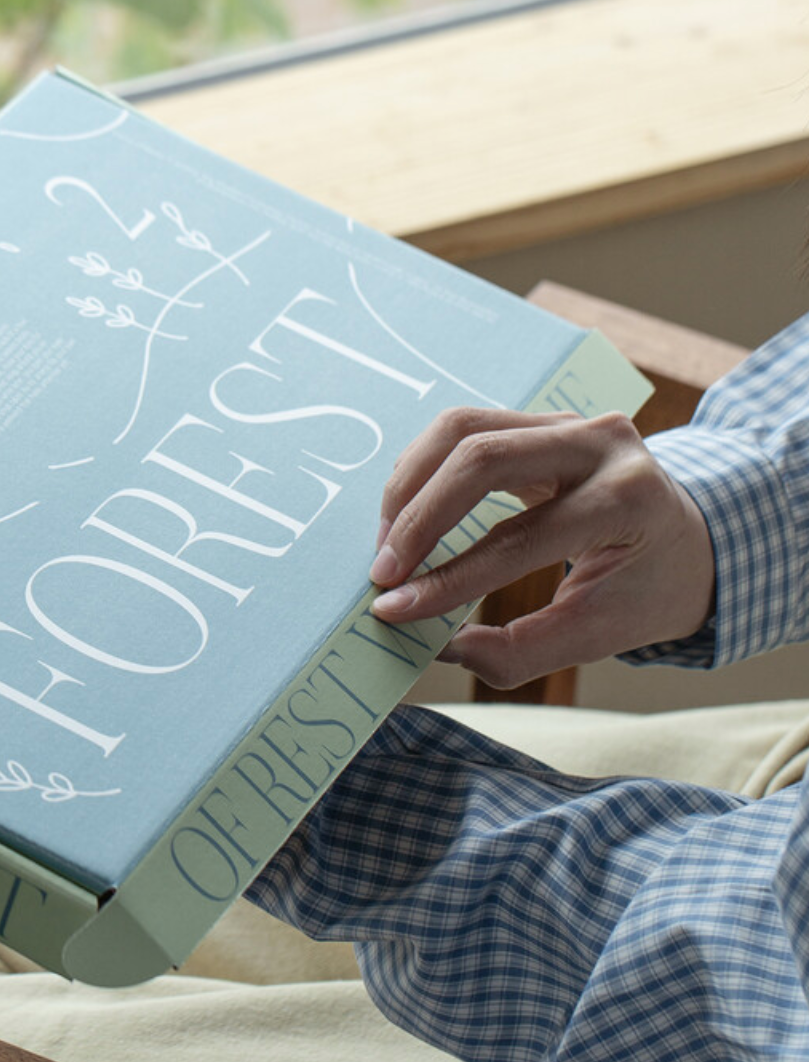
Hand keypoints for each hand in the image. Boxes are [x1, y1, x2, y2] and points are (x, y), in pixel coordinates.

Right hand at [368, 407, 714, 689]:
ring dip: (408, 486)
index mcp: (628, 501)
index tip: (394, 609)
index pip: (518, 539)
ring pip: (461, 428)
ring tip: (386, 544)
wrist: (687, 540)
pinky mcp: (537, 418)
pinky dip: (421, 471)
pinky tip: (406, 515)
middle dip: (418, 519)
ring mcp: (567, 421)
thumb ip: (515, 651)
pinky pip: (461, 428)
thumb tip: (432, 645)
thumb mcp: (594, 636)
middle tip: (382, 572)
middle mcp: (600, 444)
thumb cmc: (643, 591)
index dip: (449, 578)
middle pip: (482, 458)